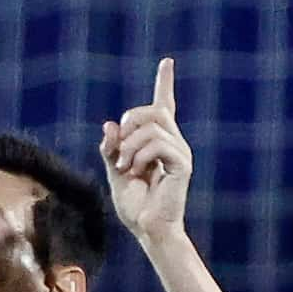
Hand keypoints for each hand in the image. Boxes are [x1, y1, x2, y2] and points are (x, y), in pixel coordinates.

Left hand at [100, 58, 191, 244]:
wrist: (148, 230)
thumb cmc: (135, 205)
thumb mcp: (116, 172)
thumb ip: (112, 149)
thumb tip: (110, 124)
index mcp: (158, 142)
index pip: (164, 105)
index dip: (165, 82)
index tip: (167, 61)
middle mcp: (173, 141)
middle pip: (152, 110)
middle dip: (129, 122)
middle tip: (117, 148)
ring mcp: (180, 151)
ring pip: (153, 126)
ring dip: (129, 145)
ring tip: (124, 167)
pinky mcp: (182, 164)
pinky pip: (158, 144)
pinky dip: (140, 155)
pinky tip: (135, 171)